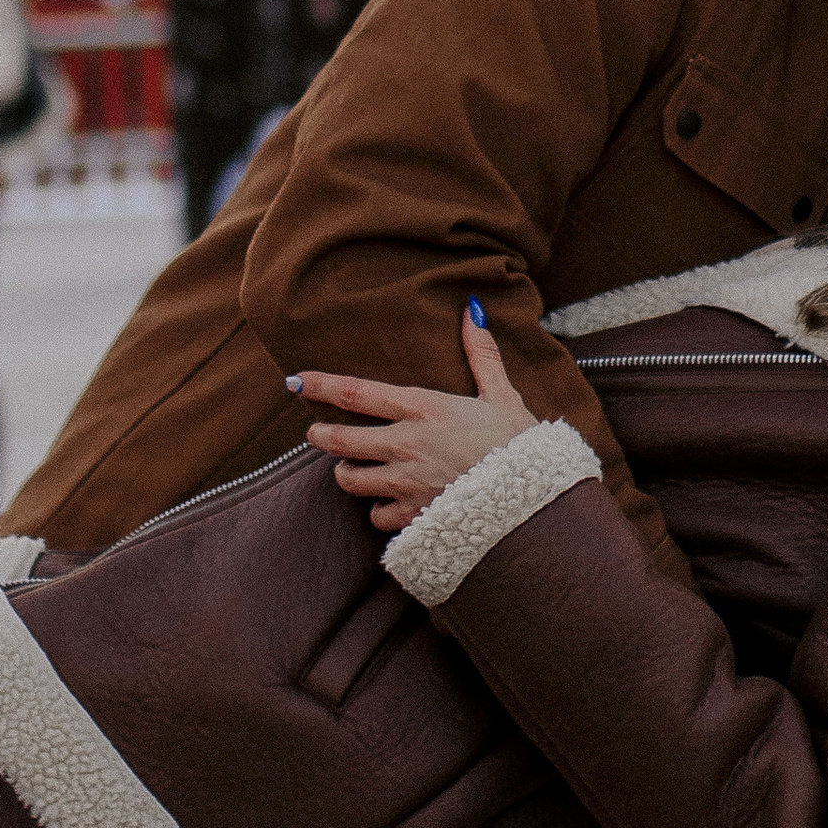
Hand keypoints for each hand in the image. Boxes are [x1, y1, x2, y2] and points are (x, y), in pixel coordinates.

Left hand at [293, 304, 533, 534]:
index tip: (296, 380)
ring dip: (347, 474)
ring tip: (352, 470)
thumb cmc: (516, 444)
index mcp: (422, 409)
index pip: (356, 393)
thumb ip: (480, 354)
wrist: (531, 500)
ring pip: (350, 480)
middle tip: (316, 432)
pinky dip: (379, 511)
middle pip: (338, 440)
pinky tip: (387, 505)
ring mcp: (405, 483)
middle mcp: (404, 445)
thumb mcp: (500, 394)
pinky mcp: (412, 515)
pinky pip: (376, 516)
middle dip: (321, 435)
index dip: (320, 385)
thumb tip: (471, 310)